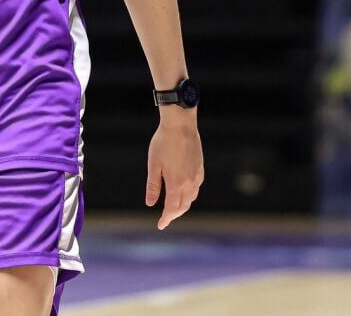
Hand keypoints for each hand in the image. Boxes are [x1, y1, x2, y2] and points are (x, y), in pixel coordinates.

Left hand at [145, 107, 202, 229]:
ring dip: (183, 206)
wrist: (181, 126)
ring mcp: (197, 176)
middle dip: (174, 214)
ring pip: (191, 198)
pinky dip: (189, 195)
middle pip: (183, 206)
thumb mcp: (153, 164)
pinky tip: (183, 192)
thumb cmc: (163, 143)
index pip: (171, 208)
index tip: (160, 225)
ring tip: (173, 208)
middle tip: (165, 218)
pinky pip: (196, 188)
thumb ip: (153, 186)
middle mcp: (189, 183)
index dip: (166, 218)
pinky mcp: (200, 169)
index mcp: (176, 183)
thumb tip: (150, 204)